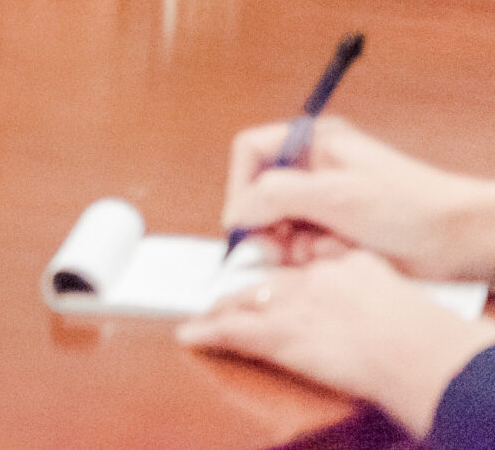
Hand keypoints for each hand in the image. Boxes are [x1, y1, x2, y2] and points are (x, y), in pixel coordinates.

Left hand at [179, 249, 494, 435]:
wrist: (416, 353)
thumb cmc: (422, 334)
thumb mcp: (399, 293)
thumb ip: (374, 285)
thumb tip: (370, 294)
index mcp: (344, 264)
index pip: (303, 261)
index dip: (284, 268)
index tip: (274, 270)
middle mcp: (311, 278)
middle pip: (267, 277)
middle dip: (245, 285)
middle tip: (226, 291)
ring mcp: (292, 304)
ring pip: (244, 300)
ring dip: (222, 307)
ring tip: (207, 311)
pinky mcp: (279, 334)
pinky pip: (233, 331)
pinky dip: (209, 333)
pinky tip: (191, 334)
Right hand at [223, 117, 494, 279]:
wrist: (460, 240)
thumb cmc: (413, 206)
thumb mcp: (335, 195)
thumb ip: (275, 196)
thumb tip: (235, 213)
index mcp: (312, 142)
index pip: (250, 152)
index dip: (239, 185)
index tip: (243, 222)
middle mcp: (314, 169)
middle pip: (261, 196)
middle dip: (269, 227)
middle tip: (280, 252)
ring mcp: (325, 202)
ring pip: (280, 228)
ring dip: (296, 246)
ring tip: (327, 252)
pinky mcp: (336, 232)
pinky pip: (303, 249)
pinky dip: (316, 258)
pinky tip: (342, 257)